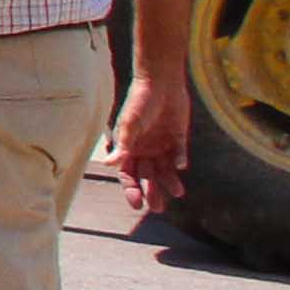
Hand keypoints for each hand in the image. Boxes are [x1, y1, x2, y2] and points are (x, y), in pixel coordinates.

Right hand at [111, 72, 189, 212]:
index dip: (131, 189)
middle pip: (147, 176)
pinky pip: (179, 154)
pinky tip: (181, 166)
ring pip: (165, 169)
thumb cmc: (140, 100)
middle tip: (158, 209)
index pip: (128, 174)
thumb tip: (109, 163)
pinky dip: (179, 161)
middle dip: (152, 192)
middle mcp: (144, 149)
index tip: (137, 204)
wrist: (161, 80)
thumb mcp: (130, 123)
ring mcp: (161, 144)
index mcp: (129, 148)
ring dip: (170, 181)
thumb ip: (123, 144)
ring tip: (178, 193)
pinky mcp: (177, 137)